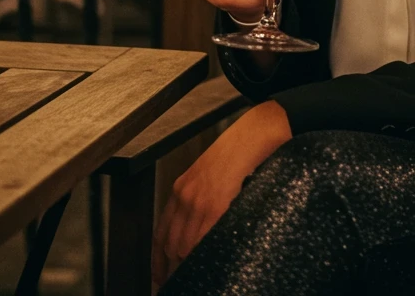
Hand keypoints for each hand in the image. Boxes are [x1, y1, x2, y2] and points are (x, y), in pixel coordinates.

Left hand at [152, 101, 292, 284]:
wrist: (255, 133)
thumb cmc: (240, 150)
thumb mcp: (212, 175)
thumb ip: (204, 199)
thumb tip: (205, 225)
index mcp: (182, 189)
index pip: (162, 233)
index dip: (159, 259)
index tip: (159, 276)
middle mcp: (185, 196)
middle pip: (170, 244)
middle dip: (168, 270)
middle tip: (168, 286)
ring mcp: (199, 201)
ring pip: (183, 245)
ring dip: (182, 268)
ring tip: (185, 283)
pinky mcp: (215, 204)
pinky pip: (202, 238)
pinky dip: (199, 255)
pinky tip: (202, 267)